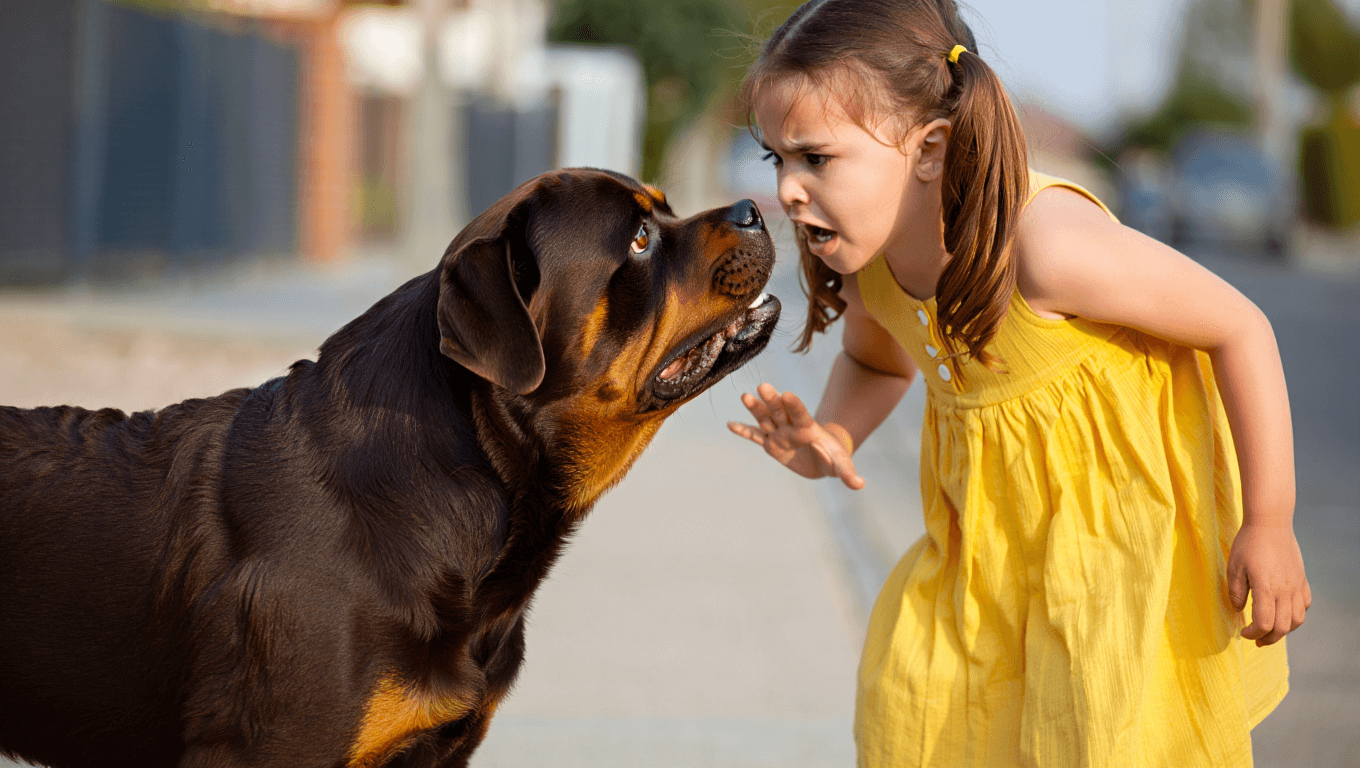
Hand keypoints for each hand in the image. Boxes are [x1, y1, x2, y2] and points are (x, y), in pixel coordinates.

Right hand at [727, 382, 864, 489]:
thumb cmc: (833, 458)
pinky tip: (730, 424)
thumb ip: (847, 473)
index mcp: (808, 428)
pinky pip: (755, 437)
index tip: (787, 394)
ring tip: (744, 396)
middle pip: (780, 411)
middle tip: (763, 386)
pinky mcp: (770, 444)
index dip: (795, 405)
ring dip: (756, 409)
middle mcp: (791, 427)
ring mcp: (779, 434)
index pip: (801, 414)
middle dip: (772, 400)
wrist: (822, 460)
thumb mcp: (842, 466)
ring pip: (765, 419)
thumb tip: (859, 484)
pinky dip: (744, 431)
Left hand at [1227, 522, 1310, 645]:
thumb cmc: (1248, 543)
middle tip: (1256, 640)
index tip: (1243, 632)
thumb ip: (1236, 592)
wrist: (1270, 523)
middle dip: (1269, 638)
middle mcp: (1285, 590)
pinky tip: (1285, 613)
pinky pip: (1305, 604)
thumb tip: (1239, 610)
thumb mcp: (1234, 567)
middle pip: (1282, 627)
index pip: (1264, 623)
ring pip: (1297, 619)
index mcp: (1266, 588)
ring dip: (1284, 630)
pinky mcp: (1302, 579)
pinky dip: (1297, 614)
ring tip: (1271, 631)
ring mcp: (1296, 585)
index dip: (1253, 633)